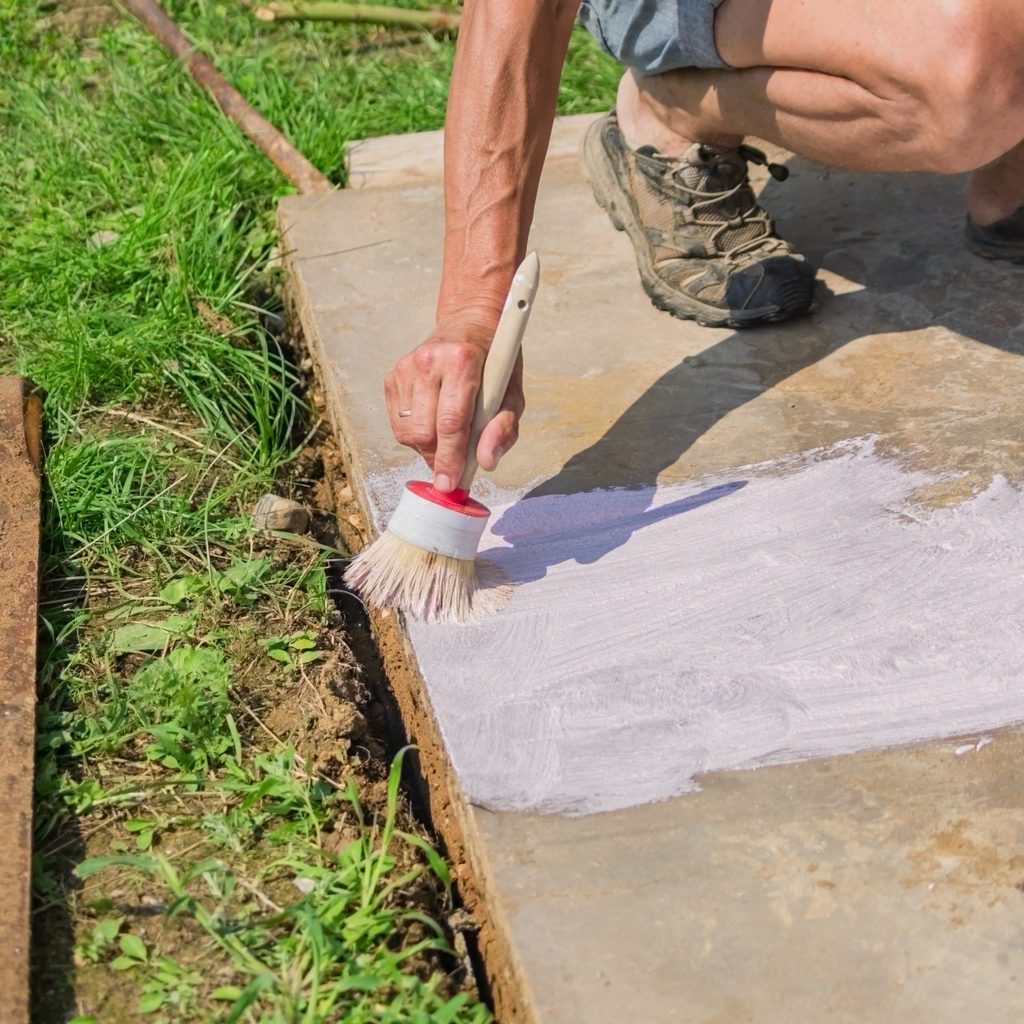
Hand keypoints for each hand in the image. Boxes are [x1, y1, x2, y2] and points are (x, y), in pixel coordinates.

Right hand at [385, 313, 524, 491]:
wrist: (469, 322)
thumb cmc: (495, 363)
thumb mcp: (512, 393)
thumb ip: (503, 429)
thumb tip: (485, 463)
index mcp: (462, 361)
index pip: (451, 423)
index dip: (450, 459)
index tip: (449, 485)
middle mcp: (429, 360)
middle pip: (424, 432)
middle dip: (438, 457)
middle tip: (454, 465)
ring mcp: (406, 367)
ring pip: (407, 432)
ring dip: (426, 447)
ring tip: (446, 437)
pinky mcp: (393, 375)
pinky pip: (397, 422)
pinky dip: (415, 433)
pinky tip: (432, 420)